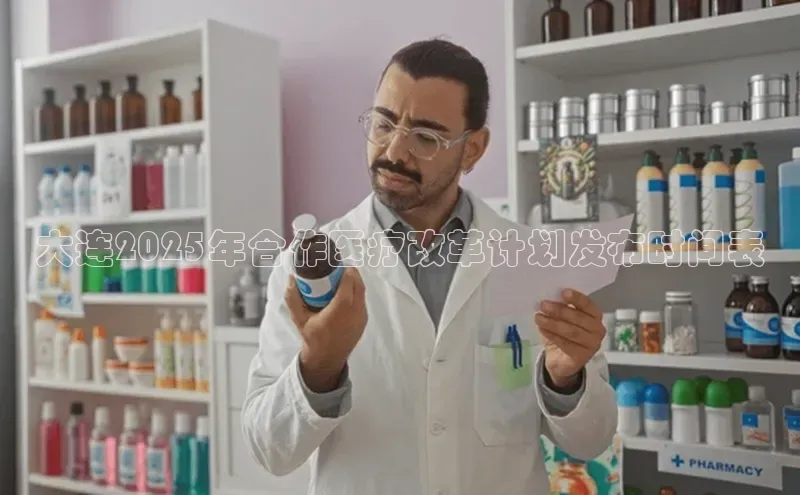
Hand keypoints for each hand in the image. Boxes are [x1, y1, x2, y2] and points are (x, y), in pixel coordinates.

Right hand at [285, 267, 367, 391]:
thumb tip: (291, 279)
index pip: (349, 284)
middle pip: (359, 285)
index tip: (339, 264)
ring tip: (343, 277)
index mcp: (340, 310)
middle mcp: (354, 313)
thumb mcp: (299, 318)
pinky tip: (346, 292)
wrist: (326, 359)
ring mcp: (361, 317)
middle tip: (341, 268)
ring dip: (355, 282)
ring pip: (362, 293)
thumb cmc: (312, 338)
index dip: (346, 271)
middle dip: (352, 273)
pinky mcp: (363, 321)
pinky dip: (357, 293)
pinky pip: (362, 301)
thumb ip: (293, 298)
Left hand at [535, 289, 604, 388]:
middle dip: (560, 310)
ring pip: (571, 331)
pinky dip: (552, 335)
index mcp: (595, 315)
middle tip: (544, 305)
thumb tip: (550, 298)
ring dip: (553, 323)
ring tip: (538, 317)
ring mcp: (592, 344)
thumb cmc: (563, 334)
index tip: (563, 292)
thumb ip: (561, 308)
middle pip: (579, 318)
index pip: (588, 305)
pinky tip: (542, 329)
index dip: (577, 298)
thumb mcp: (563, 318)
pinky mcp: (582, 356)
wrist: (561, 359)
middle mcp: (598, 329)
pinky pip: (566, 343)